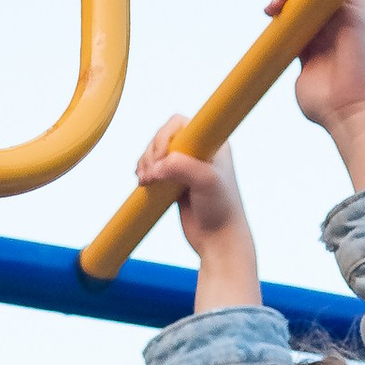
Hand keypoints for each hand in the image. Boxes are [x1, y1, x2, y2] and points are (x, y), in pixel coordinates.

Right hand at [139, 117, 244, 256]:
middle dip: (151, 152)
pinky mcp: (176, 182)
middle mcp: (199, 150)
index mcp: (212, 142)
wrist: (219, 240)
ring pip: (156, 153)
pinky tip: (143, 182)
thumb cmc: (221, 209)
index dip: (164, 136)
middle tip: (150, 174)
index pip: (179, 123)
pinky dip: (145, 173)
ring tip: (145, 180)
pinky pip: (154, 169)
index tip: (161, 158)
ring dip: (145, 163)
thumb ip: (181, 166)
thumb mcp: (205, 181)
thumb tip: (153, 167)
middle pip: (163, 137)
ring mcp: (186, 166)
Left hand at [264, 0, 364, 188]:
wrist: (349, 114)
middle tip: (271, 7)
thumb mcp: (302, 77)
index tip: (268, 12)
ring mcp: (346, 19)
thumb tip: (277, 51)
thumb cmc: (326, 107)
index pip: (301, 7)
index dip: (284, 2)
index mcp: (318, 38)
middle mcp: (333, 25)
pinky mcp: (356, 15)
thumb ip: (295, 58)